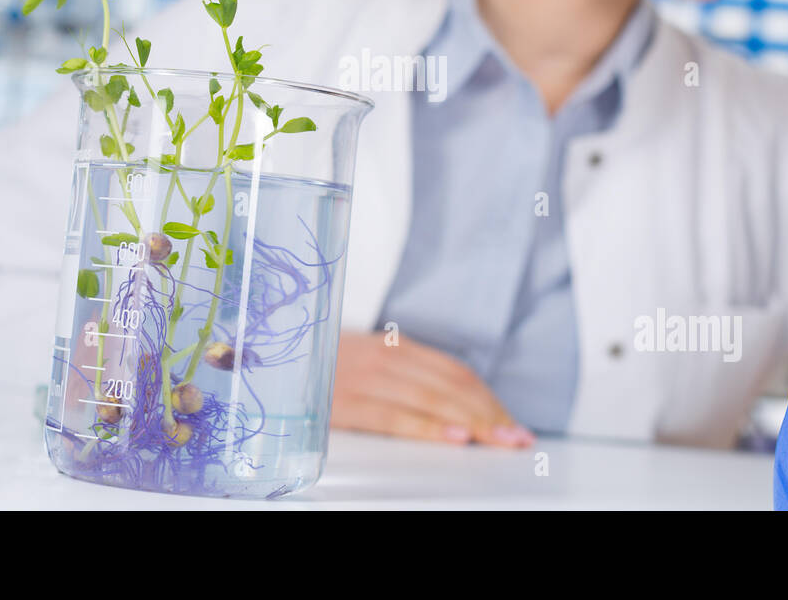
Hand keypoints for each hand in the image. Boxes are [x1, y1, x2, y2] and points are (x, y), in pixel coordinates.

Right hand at [331, 331, 534, 446]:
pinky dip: (428, 427)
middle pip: (451, 387)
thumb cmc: (324, 366)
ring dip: (472, 422)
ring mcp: (366, 378)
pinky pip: (395, 416)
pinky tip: (454, 438)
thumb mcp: (369, 361)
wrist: (270, 353)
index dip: (488, 398)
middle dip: (489, 414)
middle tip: (516, 437)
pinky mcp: (346, 401)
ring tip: (498, 440)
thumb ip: (407, 375)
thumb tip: (457, 405)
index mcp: (395, 347)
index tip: (512, 422)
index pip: (455, 373)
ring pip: (432, 400)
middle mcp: (385, 358)